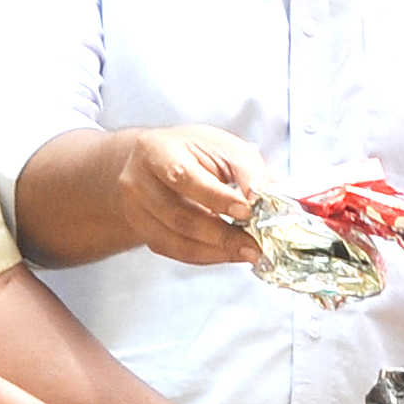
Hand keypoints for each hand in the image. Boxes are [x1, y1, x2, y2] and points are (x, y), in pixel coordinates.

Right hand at [113, 127, 274, 268]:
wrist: (156, 162)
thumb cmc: (193, 152)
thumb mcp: (223, 147)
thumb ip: (248, 171)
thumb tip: (268, 199)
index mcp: (156, 151)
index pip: (184, 177)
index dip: (216, 198)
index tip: (246, 211)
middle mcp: (138, 182)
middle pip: (179, 216)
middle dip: (222, 235)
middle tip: (254, 244)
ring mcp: (135, 210)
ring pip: (177, 241)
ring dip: (217, 251)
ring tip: (247, 251)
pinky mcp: (142, 231)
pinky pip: (175, 252)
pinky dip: (206, 256)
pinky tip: (228, 253)